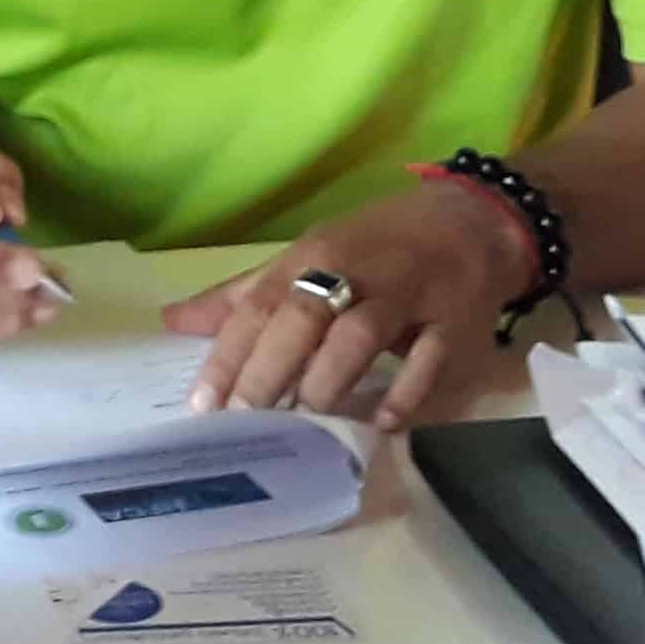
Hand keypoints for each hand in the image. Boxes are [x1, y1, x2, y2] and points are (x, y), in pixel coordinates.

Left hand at [163, 172, 536, 427]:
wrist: (471, 222)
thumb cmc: (376, 245)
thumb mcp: (307, 257)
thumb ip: (244, 296)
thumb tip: (173, 321)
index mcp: (313, 255)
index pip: (259, 305)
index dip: (228, 354)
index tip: (202, 404)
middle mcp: (356, 271)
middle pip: (303, 318)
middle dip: (269, 369)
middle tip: (246, 418)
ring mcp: (408, 294)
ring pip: (360, 334)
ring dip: (328, 378)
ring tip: (305, 416)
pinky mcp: (455, 319)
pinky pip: (429, 358)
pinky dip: (406, 391)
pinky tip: (384, 421)